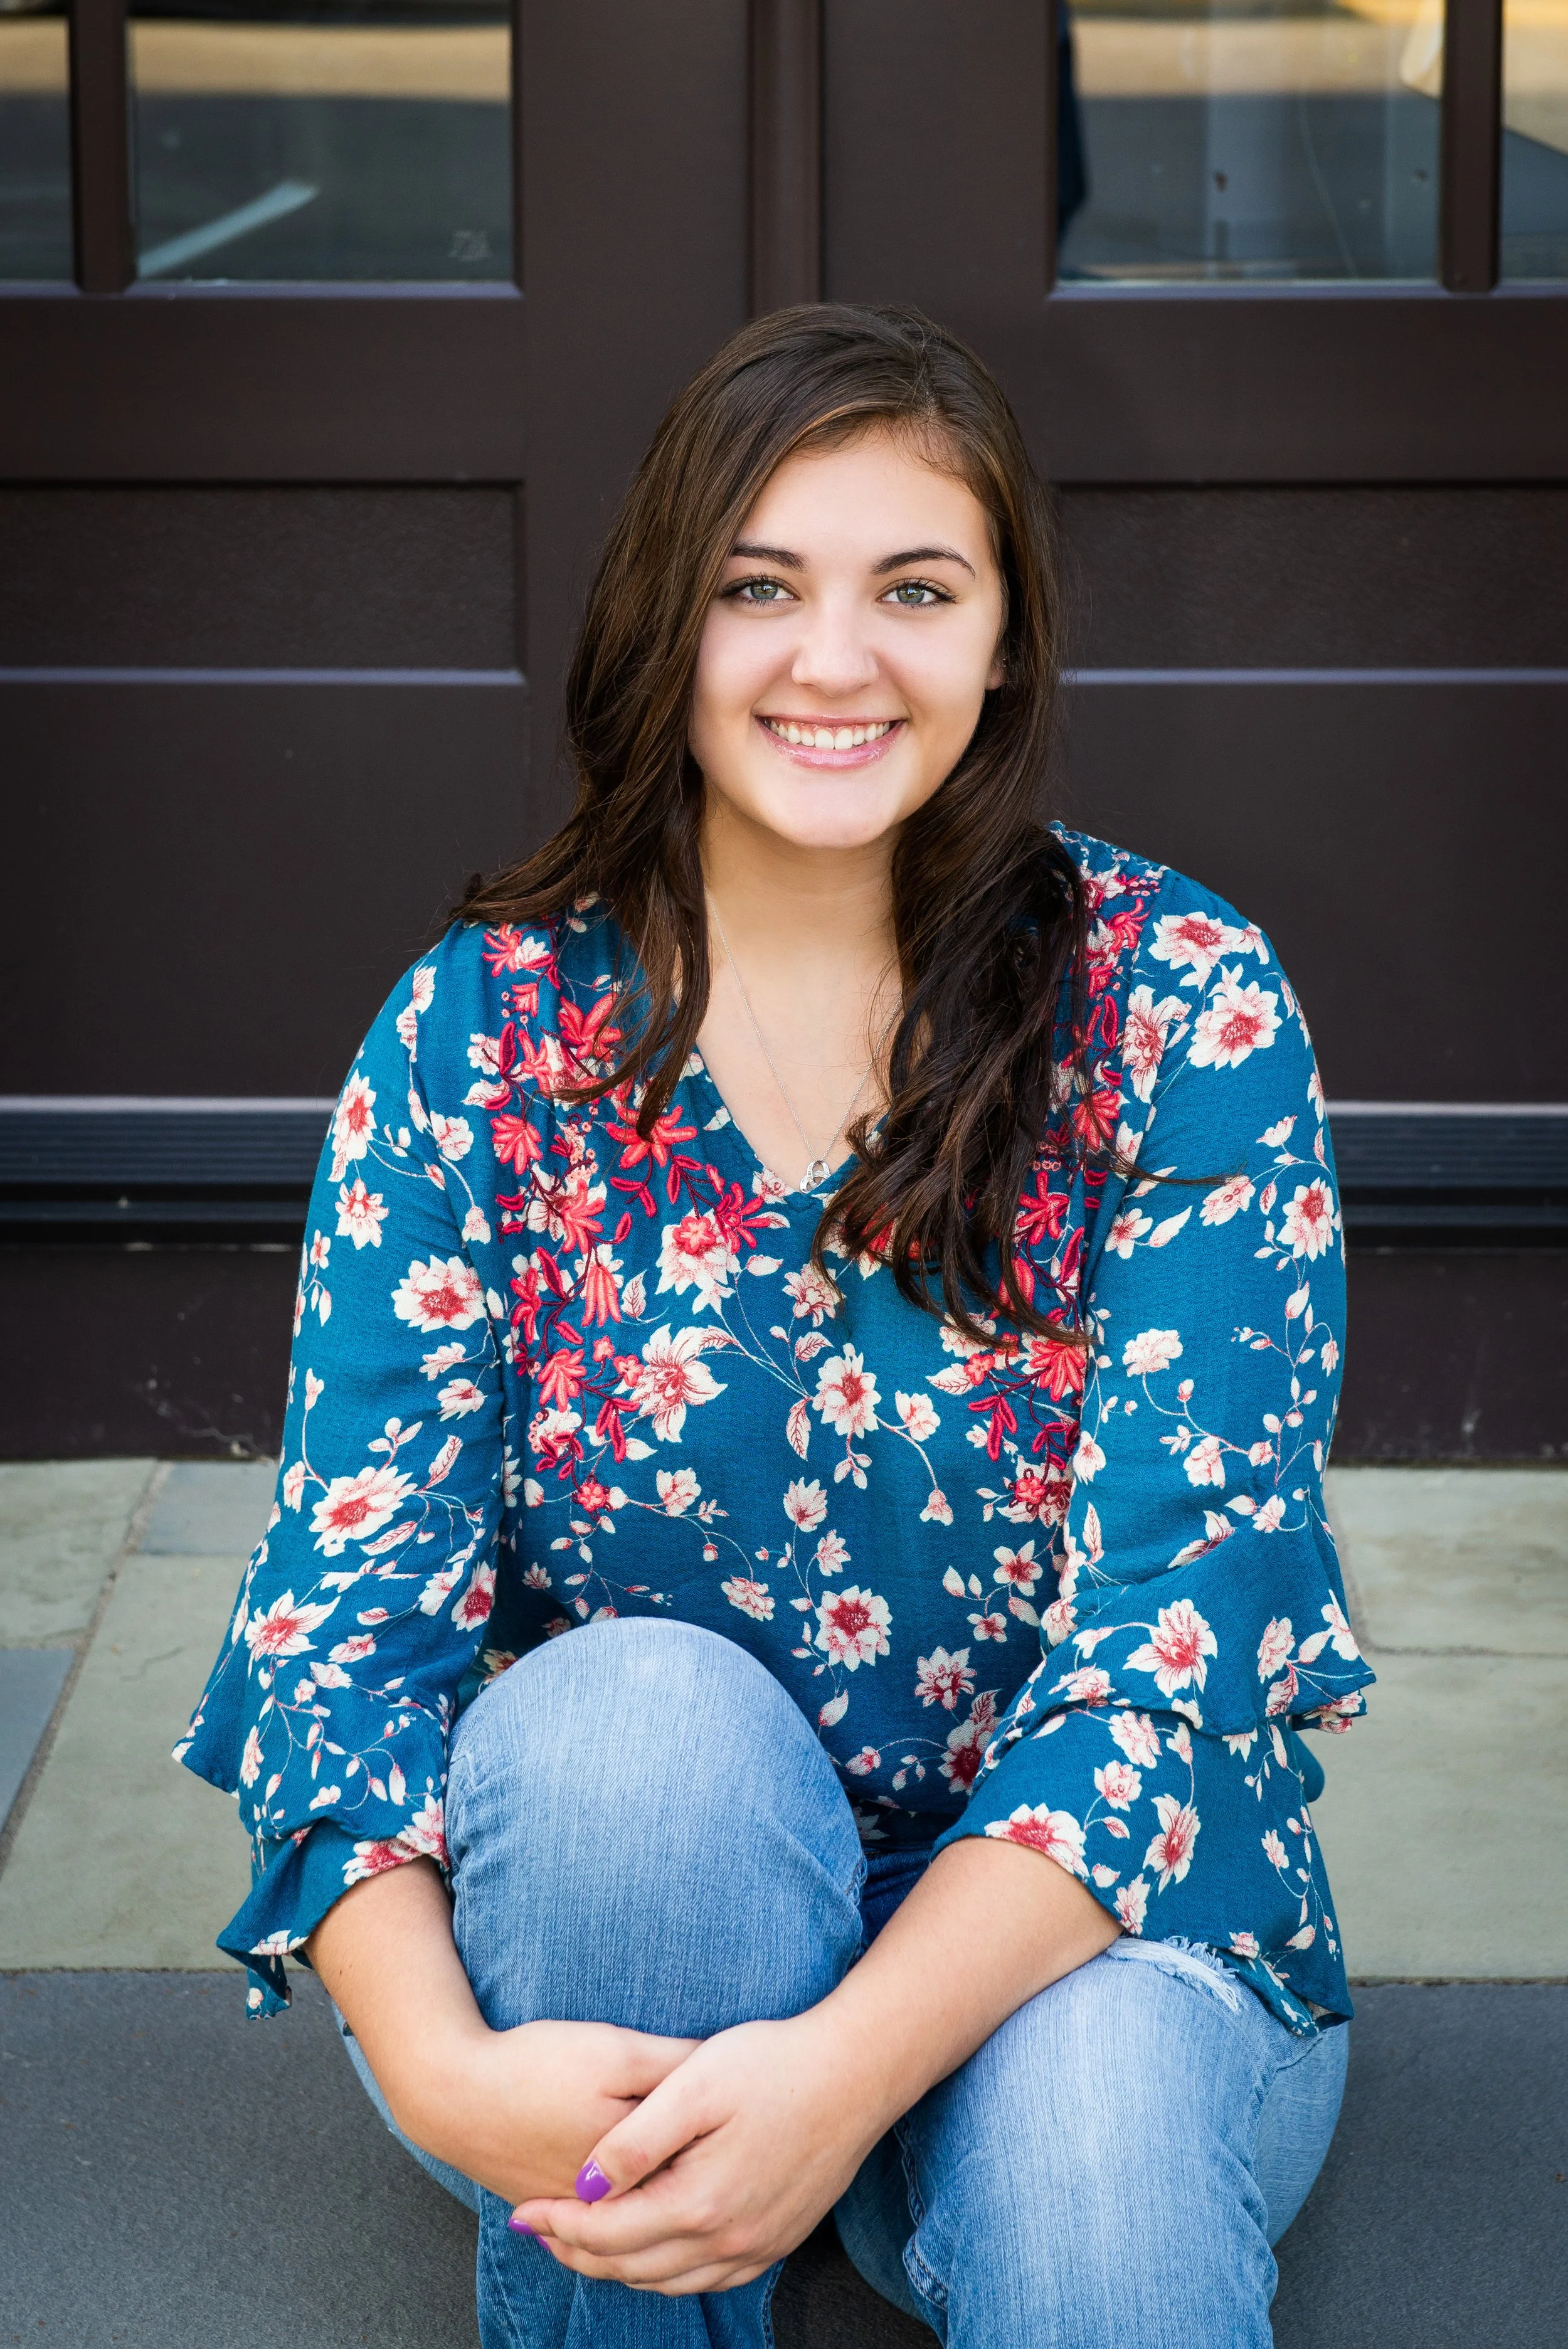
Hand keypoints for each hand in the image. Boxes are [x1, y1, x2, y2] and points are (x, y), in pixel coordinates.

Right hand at [306, 1857, 696, 2207]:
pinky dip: (623, 2203)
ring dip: (667, 2191)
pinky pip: (601, 2217)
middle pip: (674, 2189)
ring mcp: (579, 2213)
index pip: (703, 2158)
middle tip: (730, 2140)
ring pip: (639, 2211)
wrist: (453, 2094)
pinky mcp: (551, 2209)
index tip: (747, 2110)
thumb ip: (673, 2065)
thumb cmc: (536, 2065)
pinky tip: (639, 2183)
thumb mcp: (615, 2051)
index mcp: (636, 2165)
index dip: (730, 2135)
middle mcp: (613, 2202)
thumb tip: (725, 2069)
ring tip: (694, 2164)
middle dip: (704, 2167)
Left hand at [509, 1836, 1116, 2289]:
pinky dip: (669, 2273)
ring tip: (583, 2241)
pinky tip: (655, 2252)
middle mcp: (727, 2240)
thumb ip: (634, 2141)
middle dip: (579, 2251)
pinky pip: (710, 2279)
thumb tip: (583, 2186)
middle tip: (540, 2230)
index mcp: (699, 2203)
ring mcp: (757, 2246)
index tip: (520, 2212)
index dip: (559, 2224)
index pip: (608, 2233)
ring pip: (668, 2280)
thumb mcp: (693, 2085)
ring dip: (620, 2266)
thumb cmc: (774, 2064)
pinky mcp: (779, 2238)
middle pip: (633, 2266)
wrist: (858, 2072)